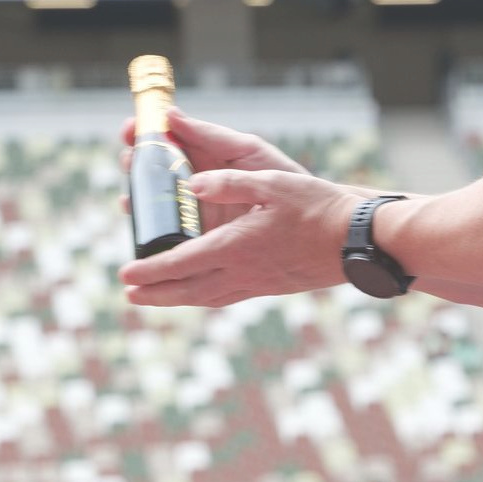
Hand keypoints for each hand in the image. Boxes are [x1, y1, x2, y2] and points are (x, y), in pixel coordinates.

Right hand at [119, 108, 307, 231]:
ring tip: (131, 199)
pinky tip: (144, 231)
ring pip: (153, 205)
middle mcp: (191, 184)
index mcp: (201, 156)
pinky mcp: (197, 242)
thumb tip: (170, 113)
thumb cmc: (279, 177)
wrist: (307, 219)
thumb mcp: (245, 150)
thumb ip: (210, 134)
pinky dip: (151, 233)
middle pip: (150, 172)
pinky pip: (167, 237)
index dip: (142, 133)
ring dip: (136, 199)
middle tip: (130, 162)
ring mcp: (192, 213)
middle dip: (135, 165)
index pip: (162, 140)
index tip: (129, 129)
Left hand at [120, 167, 370, 306]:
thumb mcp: (273, 182)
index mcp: (237, 246)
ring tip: (154, 298)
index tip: (126, 275)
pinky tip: (200, 291)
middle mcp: (242, 271)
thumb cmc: (317, 207)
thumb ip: (230, 183)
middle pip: (187, 290)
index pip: (181, 262)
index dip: (151, 270)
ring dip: (176, 299)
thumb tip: (193, 183)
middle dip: (155, 294)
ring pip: (206, 297)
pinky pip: (226, 297)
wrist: (357, 241)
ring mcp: (257, 283)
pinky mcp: (270, 287)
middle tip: (129, 295)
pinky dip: (203, 297)